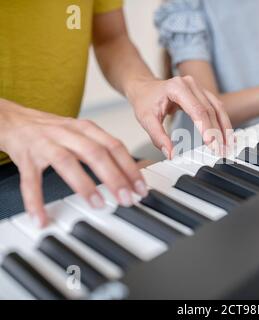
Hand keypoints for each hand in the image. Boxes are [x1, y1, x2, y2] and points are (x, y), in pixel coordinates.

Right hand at [0, 100, 147, 226]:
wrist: (13, 120)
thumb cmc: (53, 131)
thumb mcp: (82, 134)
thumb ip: (104, 150)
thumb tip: (130, 174)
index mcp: (85, 129)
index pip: (114, 146)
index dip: (130, 168)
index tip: (141, 188)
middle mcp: (68, 133)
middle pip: (95, 153)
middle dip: (114, 177)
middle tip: (127, 198)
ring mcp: (46, 144)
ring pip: (66, 162)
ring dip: (84, 185)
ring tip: (98, 204)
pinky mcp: (26, 157)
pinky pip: (31, 180)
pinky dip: (35, 200)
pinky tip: (41, 218)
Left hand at [127, 76, 232, 157]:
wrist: (144, 86)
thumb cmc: (145, 100)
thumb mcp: (146, 119)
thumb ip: (158, 137)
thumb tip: (170, 154)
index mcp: (177, 87)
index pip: (198, 110)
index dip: (207, 129)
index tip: (212, 145)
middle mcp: (191, 84)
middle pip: (210, 110)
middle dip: (218, 132)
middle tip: (222, 151)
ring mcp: (199, 87)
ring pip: (218, 108)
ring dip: (225, 128)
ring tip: (229, 145)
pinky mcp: (203, 93)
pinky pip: (217, 107)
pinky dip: (223, 122)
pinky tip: (228, 135)